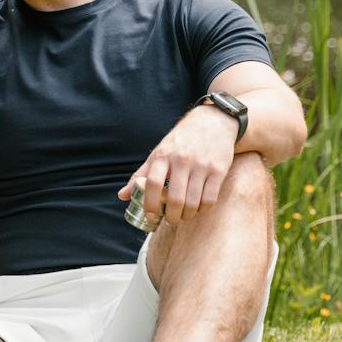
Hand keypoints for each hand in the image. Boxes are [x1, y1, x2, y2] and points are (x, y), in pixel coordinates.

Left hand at [117, 105, 240, 224]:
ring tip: (184, 215)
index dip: (150, 203)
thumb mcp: (159, 152)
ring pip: (193, 202)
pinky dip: (203, 209)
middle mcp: (182, 160)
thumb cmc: (181, 141)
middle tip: (171, 220)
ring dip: (187, 215)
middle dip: (172, 216)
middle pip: (175, 198)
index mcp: (164, 155)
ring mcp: (201, 165)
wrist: (212, 122)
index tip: (150, 214)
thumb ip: (142, 174)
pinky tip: (199, 208)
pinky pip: (210, 199)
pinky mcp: (218, 170)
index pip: (153, 183)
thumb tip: (122, 196)